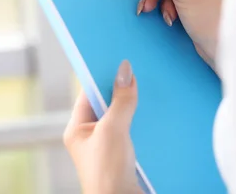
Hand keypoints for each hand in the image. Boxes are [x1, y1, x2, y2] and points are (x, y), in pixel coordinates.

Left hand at [63, 60, 142, 193]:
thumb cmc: (106, 173)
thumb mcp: (113, 130)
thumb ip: (120, 101)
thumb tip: (125, 72)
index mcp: (77, 129)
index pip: (88, 94)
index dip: (102, 78)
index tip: (118, 62)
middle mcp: (91, 138)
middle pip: (107, 106)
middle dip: (123, 92)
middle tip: (139, 74)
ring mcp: (108, 148)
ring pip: (123, 119)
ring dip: (136, 109)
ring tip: (152, 93)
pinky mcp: (125, 158)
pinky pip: (134, 134)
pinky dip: (145, 125)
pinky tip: (158, 117)